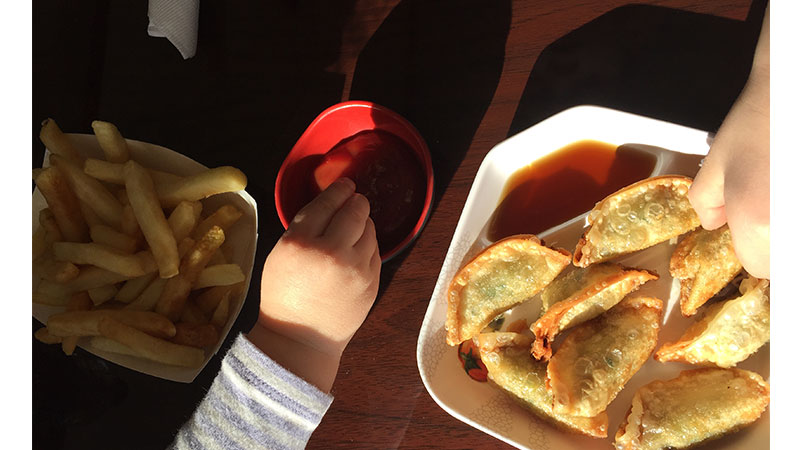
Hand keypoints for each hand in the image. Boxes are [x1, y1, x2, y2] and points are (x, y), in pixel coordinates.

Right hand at [247, 178, 380, 391]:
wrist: (302, 339)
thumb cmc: (285, 296)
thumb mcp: (280, 255)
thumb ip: (303, 228)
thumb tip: (330, 204)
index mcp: (301, 243)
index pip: (326, 203)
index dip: (338, 190)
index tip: (345, 184)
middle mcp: (331, 252)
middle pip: (354, 211)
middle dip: (356, 201)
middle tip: (355, 198)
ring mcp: (355, 268)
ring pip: (369, 229)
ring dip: (363, 223)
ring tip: (355, 226)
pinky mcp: (371, 282)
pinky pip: (375, 250)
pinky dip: (368, 244)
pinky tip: (358, 248)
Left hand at [688, 4, 769, 278]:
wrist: (792, 89)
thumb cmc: (757, 123)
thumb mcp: (715, 165)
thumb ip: (705, 203)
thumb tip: (716, 224)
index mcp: (757, 222)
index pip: (758, 267)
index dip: (753, 248)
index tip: (754, 228)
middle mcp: (789, 224)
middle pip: (784, 260)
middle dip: (775, 240)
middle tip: (768, 203)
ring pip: (793, 243)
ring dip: (784, 225)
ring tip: (775, 190)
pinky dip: (792, 205)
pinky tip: (786, 182)